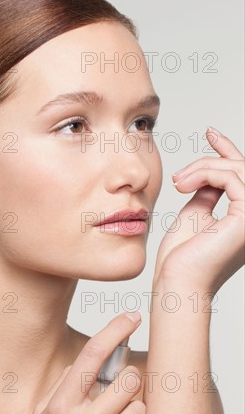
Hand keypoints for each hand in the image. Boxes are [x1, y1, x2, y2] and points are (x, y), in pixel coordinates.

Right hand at [0, 312, 144, 413]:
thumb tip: (88, 363)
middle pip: (128, 381)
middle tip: (122, 387)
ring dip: (135, 409)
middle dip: (129, 379)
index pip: (91, 356)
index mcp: (59, 408)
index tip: (131, 317)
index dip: (115, 329)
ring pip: (140, 409)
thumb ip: (63, 388)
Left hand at [153, 127, 244, 293]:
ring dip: (202, 168)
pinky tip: (183, 185)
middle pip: (242, 169)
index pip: (243, 175)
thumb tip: (212, 173)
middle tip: (179, 175)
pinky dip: (205, 174)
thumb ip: (208, 192)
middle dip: (210, 160)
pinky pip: (231, 178)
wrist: (176, 281)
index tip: (209, 133)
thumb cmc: (181, 257)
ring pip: (237, 169)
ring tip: (177, 182)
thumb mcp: (197, 213)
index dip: (228, 150)